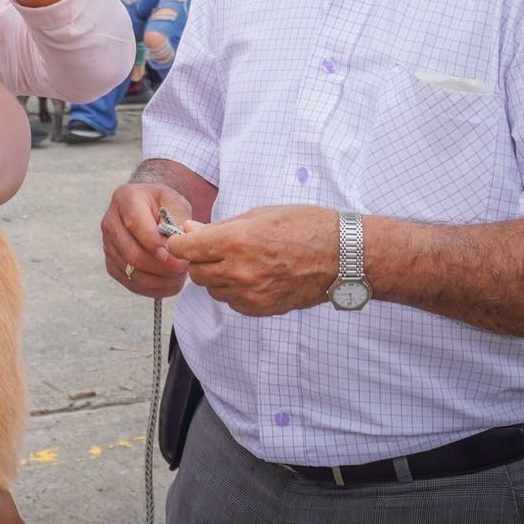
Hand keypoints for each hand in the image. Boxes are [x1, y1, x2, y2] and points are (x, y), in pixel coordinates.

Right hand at [100, 181, 190, 297]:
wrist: (150, 210)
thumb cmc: (164, 205)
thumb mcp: (176, 202)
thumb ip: (179, 220)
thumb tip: (179, 243)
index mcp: (125, 199)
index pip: (136, 225)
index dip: (155, 244)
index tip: (176, 255)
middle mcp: (110, 222)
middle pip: (132, 254)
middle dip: (162, 266)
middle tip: (184, 267)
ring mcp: (108, 246)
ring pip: (133, 273)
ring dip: (160, 279)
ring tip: (181, 275)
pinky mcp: (112, 265)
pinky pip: (132, 284)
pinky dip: (154, 288)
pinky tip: (171, 282)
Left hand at [165, 204, 337, 314]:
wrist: (343, 256)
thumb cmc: (306, 226)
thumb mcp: (260, 214)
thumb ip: (221, 226)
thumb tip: (189, 230)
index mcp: (235, 241)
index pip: (185, 249)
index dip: (180, 243)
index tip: (184, 240)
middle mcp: (238, 271)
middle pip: (196, 273)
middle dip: (199, 260)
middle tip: (216, 248)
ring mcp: (250, 294)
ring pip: (213, 290)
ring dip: (217, 276)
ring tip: (241, 261)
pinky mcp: (261, 309)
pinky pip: (233, 302)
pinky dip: (235, 291)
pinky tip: (254, 276)